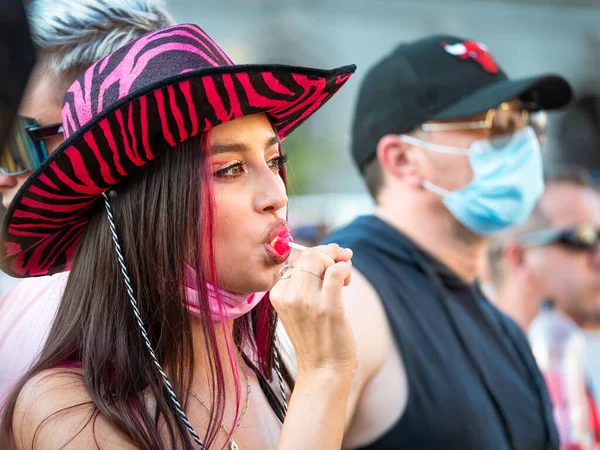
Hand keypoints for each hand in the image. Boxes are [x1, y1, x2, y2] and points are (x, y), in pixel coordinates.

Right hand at [270, 244, 356, 375]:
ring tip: (345, 276)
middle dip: (329, 252)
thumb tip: (326, 254)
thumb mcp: (299, 309)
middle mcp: (289, 296)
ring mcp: (306, 302)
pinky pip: (336, 272)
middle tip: (343, 260)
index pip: (297, 259)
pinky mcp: (327, 308)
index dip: (318, 255)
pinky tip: (347, 280)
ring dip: (337, 260)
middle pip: (308, 255)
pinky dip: (345, 268)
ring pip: (319, 258)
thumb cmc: (316, 339)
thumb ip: (305, 283)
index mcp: (278, 294)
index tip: (332, 260)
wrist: (323, 372)